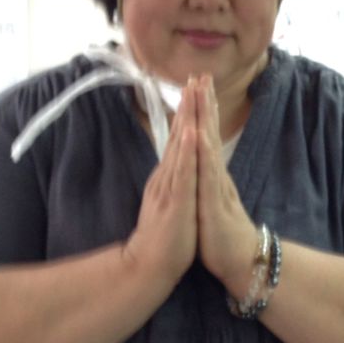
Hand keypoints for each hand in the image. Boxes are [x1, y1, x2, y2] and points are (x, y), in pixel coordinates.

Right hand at [124, 83, 197, 287]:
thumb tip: (173, 166)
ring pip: (180, 147)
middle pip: (179, 135)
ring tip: (192, 93)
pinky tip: (191, 133)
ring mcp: (170, 187)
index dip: (187, 112)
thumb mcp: (169, 203)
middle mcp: (167, 177)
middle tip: (195, 76)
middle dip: (188, 105)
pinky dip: (187, 152)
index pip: (179, 139)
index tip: (194, 87)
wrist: (149, 266)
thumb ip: (171, 183)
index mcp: (169, 177)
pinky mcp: (175, 202)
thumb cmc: (163, 238)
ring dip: (187, 119)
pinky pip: (183, 174)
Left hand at [193, 75, 257, 296]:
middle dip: (204, 103)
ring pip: (209, 146)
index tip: (195, 83)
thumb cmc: (223, 233)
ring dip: (205, 119)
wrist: (240, 262)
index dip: (200, 109)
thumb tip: (202, 163)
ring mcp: (216, 186)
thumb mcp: (211, 200)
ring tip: (201, 94)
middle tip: (200, 74)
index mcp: (211, 174)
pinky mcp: (214, 202)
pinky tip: (198, 134)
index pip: (204, 135)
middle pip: (208, 132)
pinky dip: (203, 153)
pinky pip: (208, 175)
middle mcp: (216, 174)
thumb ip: (207, 180)